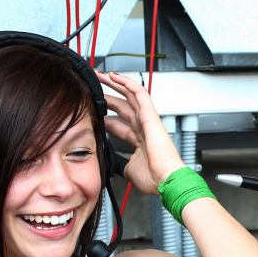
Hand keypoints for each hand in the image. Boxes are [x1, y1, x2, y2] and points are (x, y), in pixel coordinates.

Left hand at [96, 72, 184, 193]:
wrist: (164, 180)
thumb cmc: (153, 178)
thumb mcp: (129, 170)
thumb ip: (120, 162)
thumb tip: (112, 162)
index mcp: (139, 141)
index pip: (118, 124)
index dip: (105, 117)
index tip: (93, 112)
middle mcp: (143, 128)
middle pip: (122, 107)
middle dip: (108, 98)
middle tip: (93, 89)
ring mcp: (147, 120)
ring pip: (130, 96)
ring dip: (116, 85)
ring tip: (101, 76)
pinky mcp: (150, 115)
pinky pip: (139, 93)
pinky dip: (128, 83)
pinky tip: (115, 76)